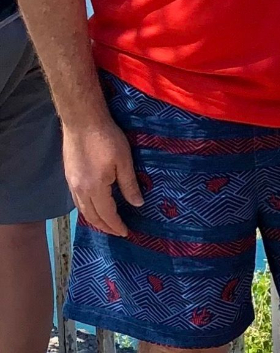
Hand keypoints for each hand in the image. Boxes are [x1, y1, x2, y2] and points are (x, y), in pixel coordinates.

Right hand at [62, 117, 143, 237]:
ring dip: (94, 219)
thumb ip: (129, 184)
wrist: (82, 120)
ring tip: (106, 223)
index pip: (106, 215)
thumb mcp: (124, 161)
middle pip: (91, 216)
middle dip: (105, 227)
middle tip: (117, 232)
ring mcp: (72, 183)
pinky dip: (86, 209)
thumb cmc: (106, 138)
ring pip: (82, 209)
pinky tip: (93, 206)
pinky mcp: (69, 175)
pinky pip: (77, 200)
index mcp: (95, 189)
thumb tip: (137, 204)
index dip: (116, 225)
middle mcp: (80, 190)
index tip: (126, 232)